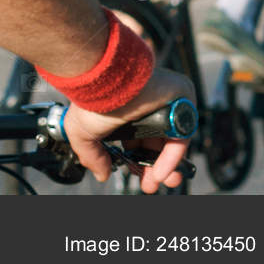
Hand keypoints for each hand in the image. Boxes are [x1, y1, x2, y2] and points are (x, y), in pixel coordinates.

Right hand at [63, 68, 194, 193]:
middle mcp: (147, 106)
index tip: (137, 177)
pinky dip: (172, 156)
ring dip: (166, 167)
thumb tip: (100, 174)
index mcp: (126, 111)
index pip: (139, 141)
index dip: (139, 162)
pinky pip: (181, 133)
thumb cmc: (92, 97)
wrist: (104, 78)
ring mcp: (165, 101)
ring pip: (172, 140)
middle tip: (149, 185)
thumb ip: (91, 156)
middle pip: (158, 143)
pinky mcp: (181, 98)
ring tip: (156, 182)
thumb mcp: (82, 132)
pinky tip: (160, 171)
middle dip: (154, 168)